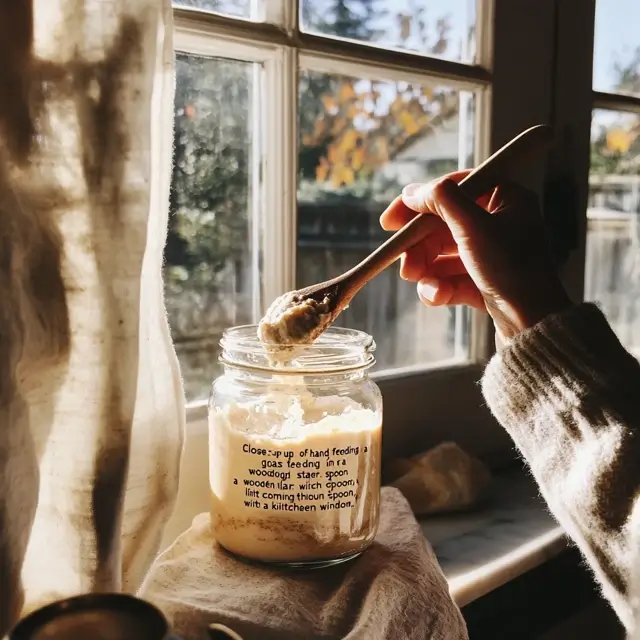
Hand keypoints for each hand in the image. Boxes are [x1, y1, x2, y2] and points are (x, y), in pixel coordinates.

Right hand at [379, 171, 571, 343]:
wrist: (535, 325)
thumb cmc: (512, 270)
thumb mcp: (474, 228)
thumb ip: (442, 201)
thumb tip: (412, 191)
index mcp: (506, 200)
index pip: (454, 188)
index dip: (420, 202)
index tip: (391, 220)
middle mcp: (500, 223)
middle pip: (443, 226)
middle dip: (420, 247)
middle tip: (404, 264)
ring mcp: (492, 255)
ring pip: (443, 255)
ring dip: (427, 269)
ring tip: (418, 282)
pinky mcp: (485, 283)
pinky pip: (452, 278)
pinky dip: (441, 287)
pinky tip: (437, 297)